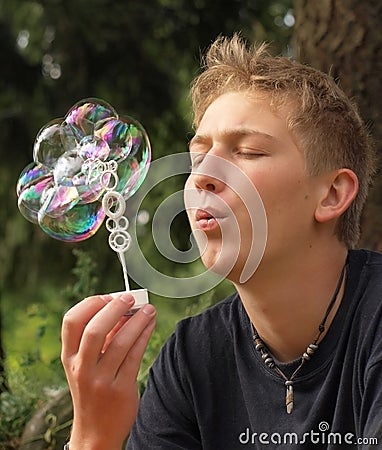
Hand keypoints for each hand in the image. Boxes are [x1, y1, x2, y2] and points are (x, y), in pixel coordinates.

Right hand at [61, 293, 155, 449]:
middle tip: (130, 298)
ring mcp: (100, 380)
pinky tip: (150, 325)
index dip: (91, 304)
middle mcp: (81, 368)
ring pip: (120, 342)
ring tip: (149, 309)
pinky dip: (144, 335)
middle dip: (115, 308)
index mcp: (69, 357)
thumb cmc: (92, 389)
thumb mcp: (86, 365)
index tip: (108, 296)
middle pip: (95, 329)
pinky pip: (135, 355)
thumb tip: (122, 308)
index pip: (72, 321)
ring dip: (137, 320)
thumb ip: (101, 338)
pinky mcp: (121, 389)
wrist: (95, 432)